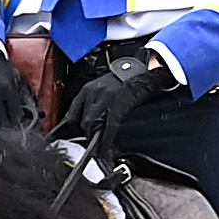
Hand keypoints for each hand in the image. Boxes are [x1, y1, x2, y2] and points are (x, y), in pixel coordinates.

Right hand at [0, 47, 40, 134]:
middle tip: (10, 130)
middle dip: (7, 128)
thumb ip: (29, 98)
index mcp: (7, 87)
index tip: (19, 124)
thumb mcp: (18, 80)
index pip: (15, 114)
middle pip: (1, 121)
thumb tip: (41, 115)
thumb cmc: (3, 72)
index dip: (19, 122)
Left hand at [66, 53, 180, 152]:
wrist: (145, 71)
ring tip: (99, 147)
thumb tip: (90, 118)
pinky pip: (108, 126)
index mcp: (88, 88)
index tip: (73, 135)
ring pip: (91, 124)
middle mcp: (93, 92)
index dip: (72, 126)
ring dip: (94, 138)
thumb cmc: (128, 78)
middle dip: (86, 134)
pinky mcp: (118, 104)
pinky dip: (106, 140)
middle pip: (82, 120)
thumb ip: (95, 100)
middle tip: (92, 144)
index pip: (72, 111)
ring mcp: (105, 98)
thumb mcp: (105, 87)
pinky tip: (105, 148)